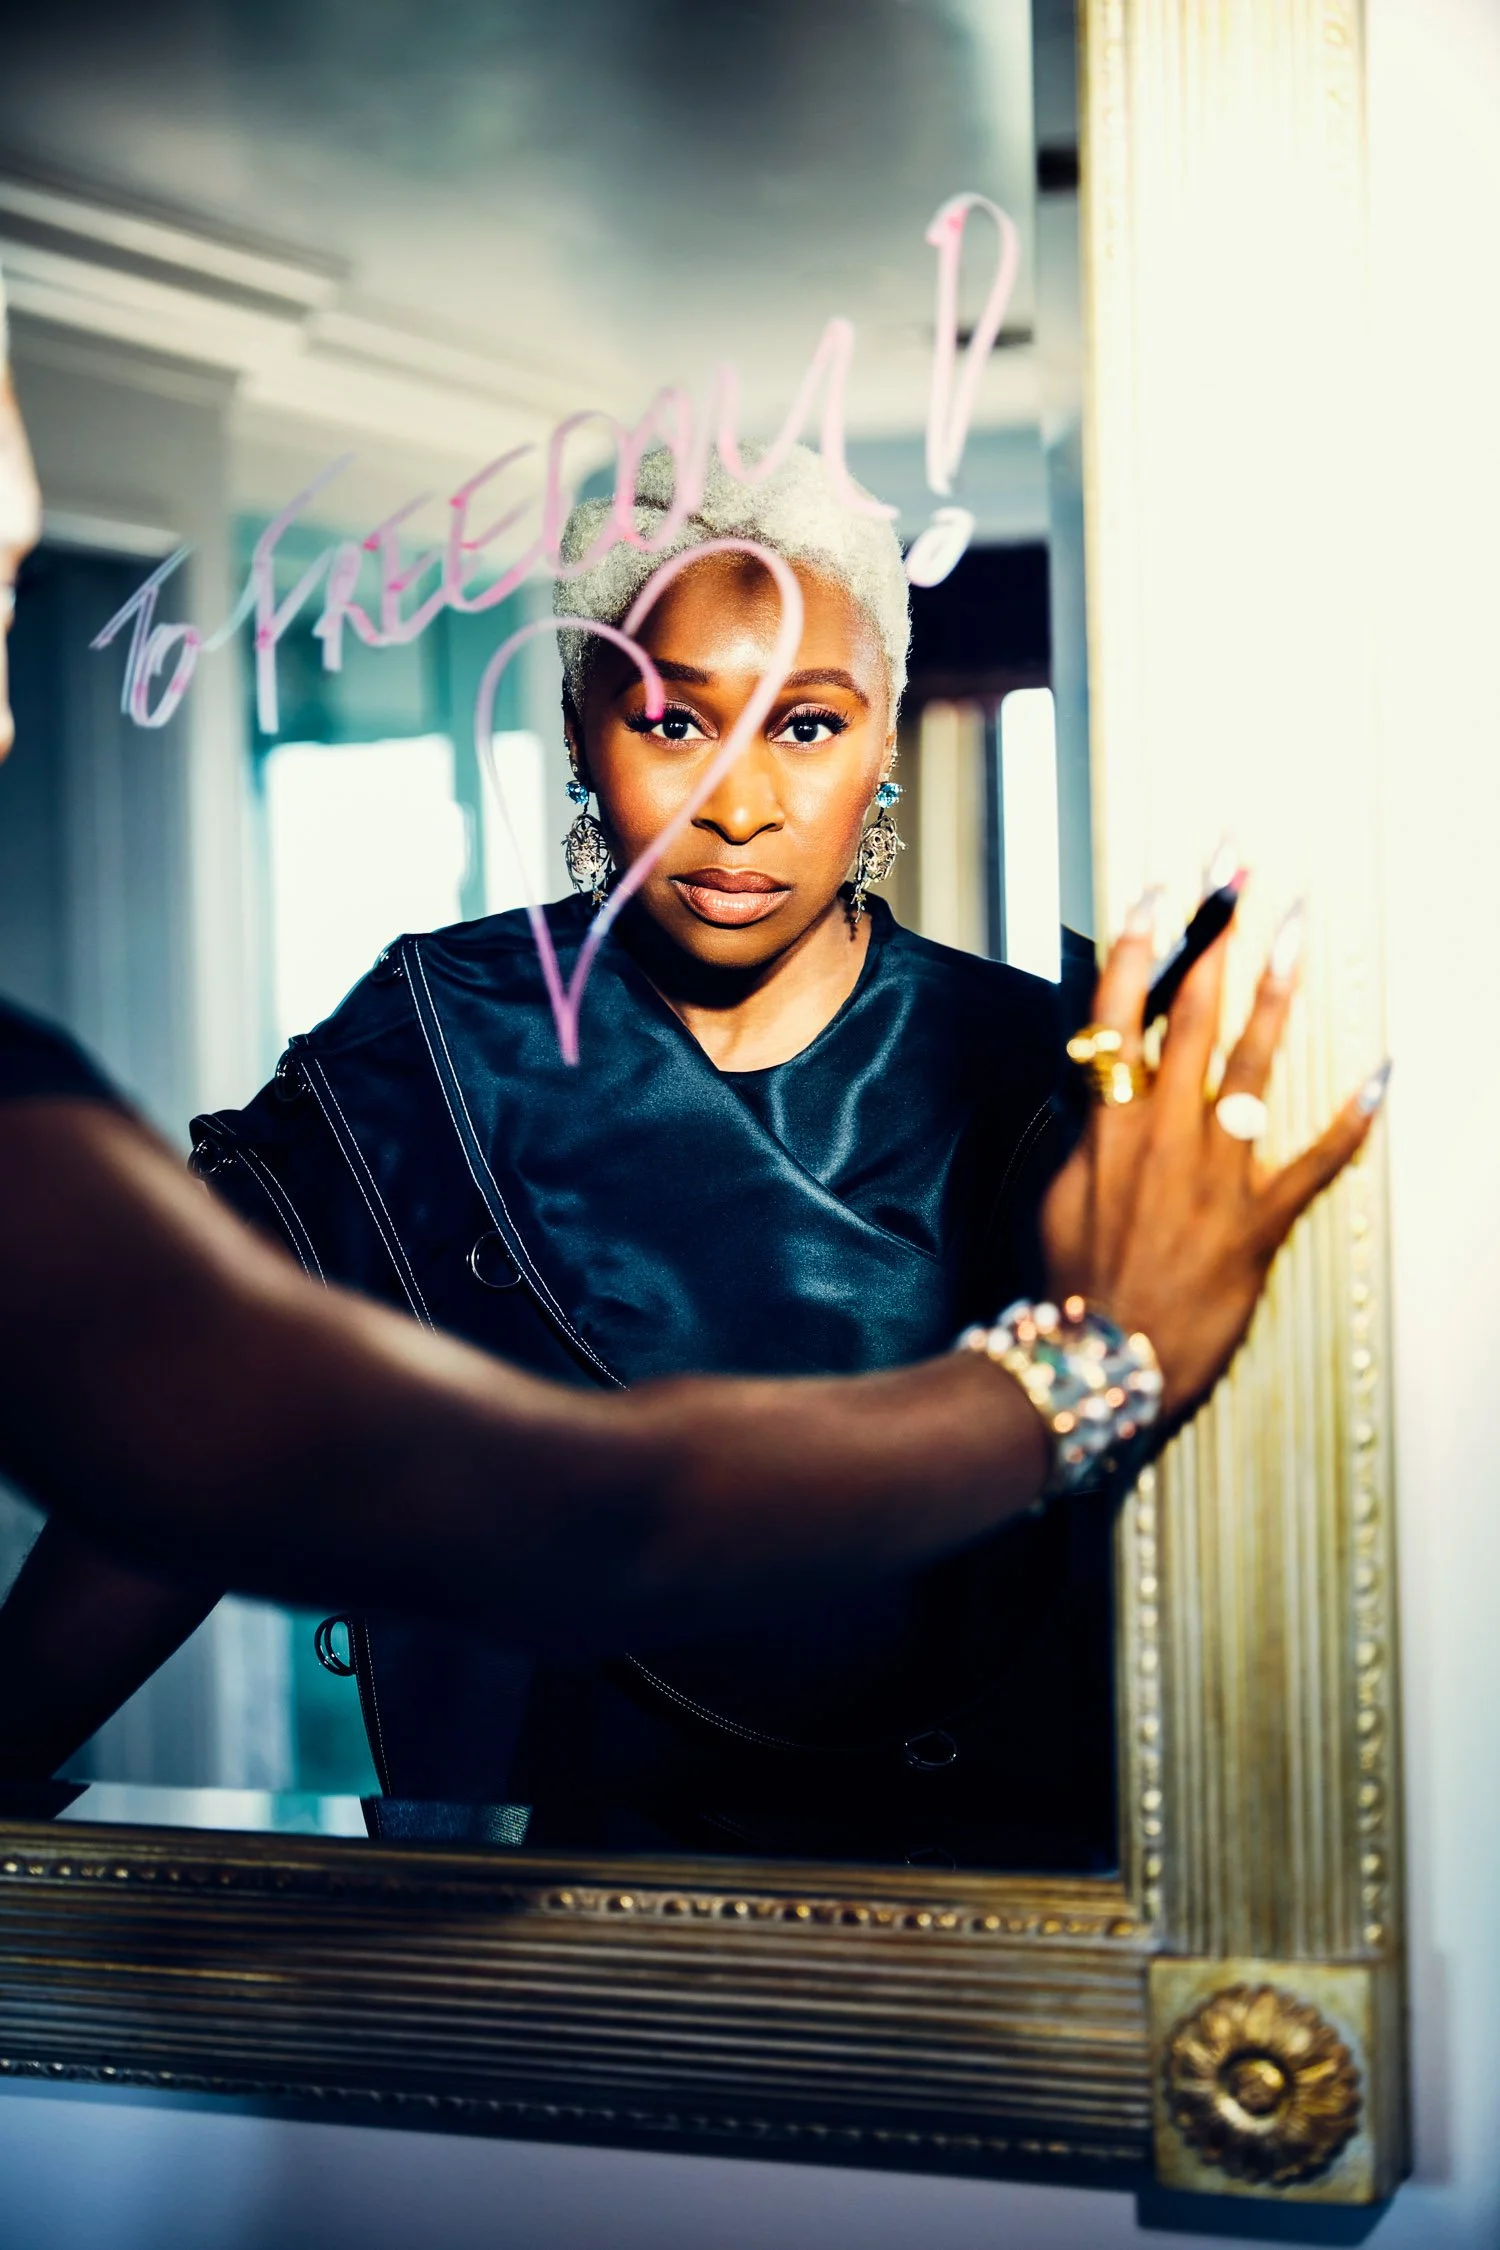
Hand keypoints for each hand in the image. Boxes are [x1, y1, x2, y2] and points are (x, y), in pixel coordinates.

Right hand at [1042, 893, 1386, 1426]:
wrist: (1094, 1362)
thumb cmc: (1065, 1288)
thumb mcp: (1055, 1200)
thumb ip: (1083, 1141)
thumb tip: (1094, 1100)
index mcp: (1106, 1128)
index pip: (1117, 1016)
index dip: (1140, 948)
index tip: (1160, 892)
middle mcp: (1162, 1135)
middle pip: (1191, 1016)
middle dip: (1219, 938)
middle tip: (1241, 876)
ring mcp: (1214, 1175)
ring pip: (1251, 1066)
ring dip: (1276, 994)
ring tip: (1297, 935)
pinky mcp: (1256, 1222)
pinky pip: (1313, 1163)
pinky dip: (1350, 1120)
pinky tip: (1382, 1076)